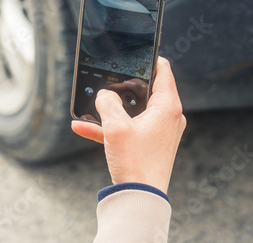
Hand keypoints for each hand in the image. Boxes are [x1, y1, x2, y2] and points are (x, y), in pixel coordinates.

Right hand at [72, 57, 186, 193]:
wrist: (140, 199)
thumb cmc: (135, 163)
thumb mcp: (116, 128)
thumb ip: (107, 104)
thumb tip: (104, 95)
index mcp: (168, 106)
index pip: (163, 70)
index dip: (149, 59)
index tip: (135, 53)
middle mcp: (169, 116)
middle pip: (147, 90)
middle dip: (124, 87)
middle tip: (108, 83)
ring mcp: (161, 131)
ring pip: (135, 111)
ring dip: (112, 110)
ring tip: (90, 109)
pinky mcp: (152, 143)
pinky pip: (131, 128)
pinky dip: (112, 127)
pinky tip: (83, 128)